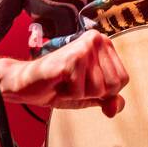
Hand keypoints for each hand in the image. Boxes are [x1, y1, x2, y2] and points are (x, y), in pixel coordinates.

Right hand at [0, 29, 129, 116]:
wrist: (25, 84)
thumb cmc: (58, 86)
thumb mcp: (89, 96)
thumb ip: (108, 100)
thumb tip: (118, 106)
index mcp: (104, 44)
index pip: (122, 79)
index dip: (105, 91)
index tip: (85, 82)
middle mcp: (96, 40)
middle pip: (113, 85)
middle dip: (93, 93)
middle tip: (74, 82)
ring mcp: (84, 48)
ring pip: (99, 89)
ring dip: (79, 93)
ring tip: (66, 82)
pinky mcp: (71, 60)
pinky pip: (81, 92)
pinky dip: (69, 94)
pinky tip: (59, 82)